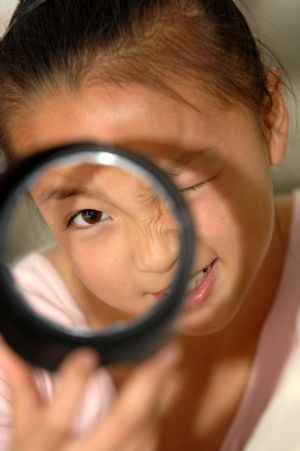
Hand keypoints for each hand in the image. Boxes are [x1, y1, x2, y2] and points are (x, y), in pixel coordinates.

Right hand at [0, 342, 180, 450]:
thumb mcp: (25, 428)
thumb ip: (22, 385)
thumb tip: (7, 344)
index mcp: (45, 449)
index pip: (55, 422)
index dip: (72, 388)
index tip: (86, 355)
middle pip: (120, 425)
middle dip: (145, 386)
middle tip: (166, 350)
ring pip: (144, 432)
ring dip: (159, 393)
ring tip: (169, 357)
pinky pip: (151, 440)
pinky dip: (158, 410)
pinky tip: (165, 383)